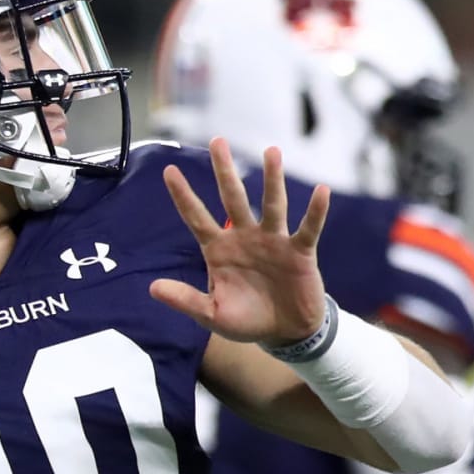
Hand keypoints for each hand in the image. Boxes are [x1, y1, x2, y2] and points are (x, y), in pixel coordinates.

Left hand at [151, 138, 329, 346]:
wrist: (285, 333)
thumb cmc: (246, 321)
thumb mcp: (212, 314)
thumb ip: (185, 299)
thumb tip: (152, 288)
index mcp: (219, 250)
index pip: (197, 218)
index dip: (184, 196)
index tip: (168, 170)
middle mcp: (244, 237)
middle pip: (233, 198)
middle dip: (224, 171)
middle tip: (217, 141)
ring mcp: (273, 240)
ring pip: (271, 204)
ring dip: (272, 179)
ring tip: (272, 151)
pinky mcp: (299, 250)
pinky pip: (308, 228)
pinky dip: (315, 211)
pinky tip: (321, 192)